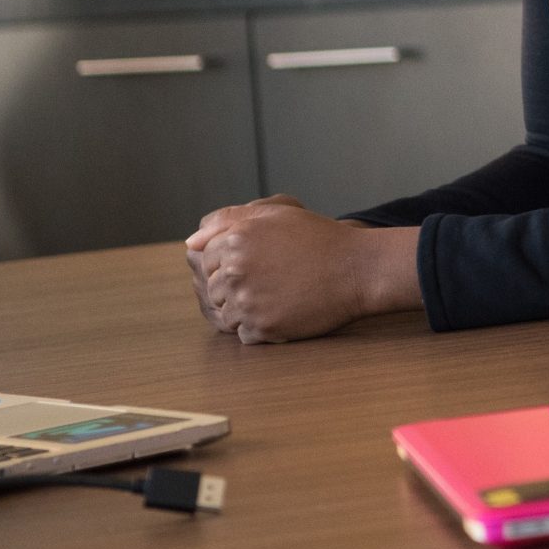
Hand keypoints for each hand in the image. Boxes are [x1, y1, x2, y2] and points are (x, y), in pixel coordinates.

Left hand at [183, 197, 419, 342]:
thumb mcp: (275, 214)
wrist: (358, 269)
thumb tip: (190, 244)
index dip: (230, 262)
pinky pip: (244, 334)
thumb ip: (226, 220)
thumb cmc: (319, 238)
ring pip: (225, 313)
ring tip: (276, 296)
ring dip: (245, 308)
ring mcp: (248, 302)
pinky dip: (260, 327)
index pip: (205, 260)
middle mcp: (236, 271)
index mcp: (235, 240)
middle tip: (271, 280)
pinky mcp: (263, 328)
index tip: (258, 262)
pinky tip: (283, 310)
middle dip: (236, 286)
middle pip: (213, 289)